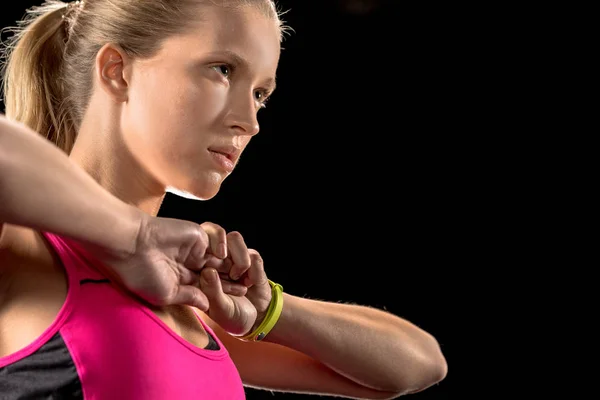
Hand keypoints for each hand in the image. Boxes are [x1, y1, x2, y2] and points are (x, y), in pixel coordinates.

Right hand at [76, 213, 246, 310]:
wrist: (130, 246)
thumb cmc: (142, 274)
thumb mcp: (167, 294)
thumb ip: (189, 298)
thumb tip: (208, 304)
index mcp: (181, 278)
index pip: (208, 286)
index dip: (224, 292)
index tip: (240, 301)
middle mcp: (189, 262)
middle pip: (218, 271)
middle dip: (233, 278)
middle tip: (250, 286)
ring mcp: (194, 247)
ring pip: (221, 255)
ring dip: (233, 263)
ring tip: (241, 273)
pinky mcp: (196, 233)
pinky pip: (217, 237)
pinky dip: (222, 245)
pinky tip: (220, 255)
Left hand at [198, 232, 272, 335]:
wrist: (257, 318)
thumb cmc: (231, 315)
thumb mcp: (219, 309)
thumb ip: (213, 292)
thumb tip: (208, 271)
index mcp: (201, 267)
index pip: (196, 243)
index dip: (202, 246)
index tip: (211, 260)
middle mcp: (217, 257)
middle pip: (215, 232)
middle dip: (221, 249)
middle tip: (226, 269)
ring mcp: (235, 256)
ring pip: (235, 238)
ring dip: (238, 259)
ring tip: (237, 277)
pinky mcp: (253, 260)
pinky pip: (253, 255)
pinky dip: (253, 270)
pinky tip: (249, 283)